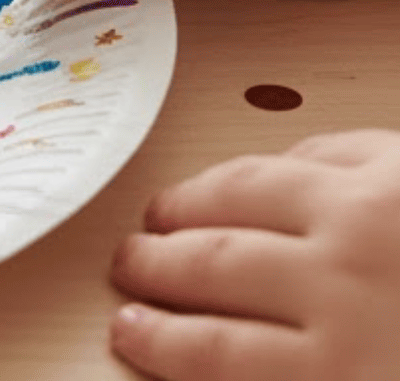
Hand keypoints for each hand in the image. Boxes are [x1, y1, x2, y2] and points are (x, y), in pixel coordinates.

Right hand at [109, 129, 399, 379]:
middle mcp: (345, 281)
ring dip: (195, 199)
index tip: (133, 329)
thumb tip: (237, 369)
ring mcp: (377, 214)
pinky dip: (282, 160)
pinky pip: (323, 150)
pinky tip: (269, 168)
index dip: (159, 339)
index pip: (210, 350)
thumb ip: (306, 374)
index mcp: (342, 366)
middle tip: (134, 261)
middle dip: (158, 261)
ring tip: (170, 209)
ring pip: (250, 190)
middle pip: (215, 262)